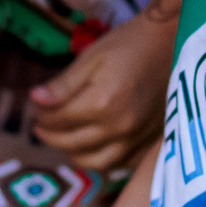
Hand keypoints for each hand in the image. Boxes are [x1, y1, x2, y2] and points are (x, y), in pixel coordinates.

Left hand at [29, 0, 178, 168]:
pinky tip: (93, 147)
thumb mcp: (90, 58)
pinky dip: (102, 160)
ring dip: (73, 153)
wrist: (171, 42)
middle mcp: (119, 127)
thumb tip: (34, 100)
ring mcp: (136, 138)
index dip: (41, 115)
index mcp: (101, 103)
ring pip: (95, 162)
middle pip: (72, 143)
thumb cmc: (129, 44)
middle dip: (51, 134)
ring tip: (64, 138)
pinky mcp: (149, 141)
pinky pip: (120, 164)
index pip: (58, 121)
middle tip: (42, 124)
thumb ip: (62, 85)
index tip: (37, 107)